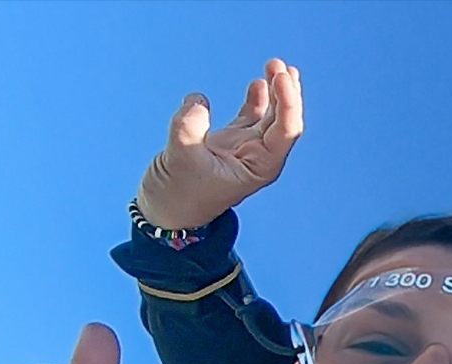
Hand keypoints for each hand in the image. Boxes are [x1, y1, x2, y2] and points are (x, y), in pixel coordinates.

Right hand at [135, 58, 303, 230]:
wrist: (163, 211)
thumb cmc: (177, 196)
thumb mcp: (179, 159)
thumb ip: (188, 128)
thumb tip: (198, 101)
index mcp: (259, 167)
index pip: (285, 132)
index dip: (288, 103)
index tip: (280, 77)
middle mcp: (258, 158)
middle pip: (283, 122)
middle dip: (285, 93)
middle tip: (281, 67)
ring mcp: (244, 148)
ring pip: (269, 117)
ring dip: (275, 91)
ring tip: (276, 66)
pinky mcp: (228, 142)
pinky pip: (250, 117)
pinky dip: (256, 99)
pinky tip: (259, 83)